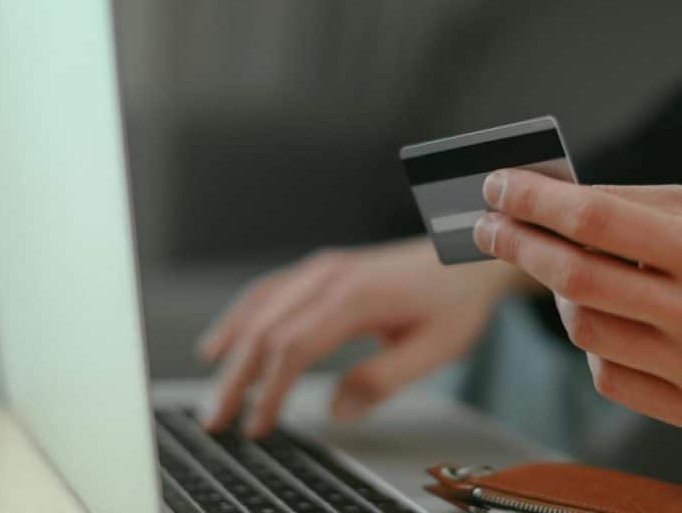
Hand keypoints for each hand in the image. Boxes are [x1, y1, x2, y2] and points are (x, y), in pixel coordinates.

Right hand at [198, 238, 523, 436]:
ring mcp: (324, 268)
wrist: (467, 256)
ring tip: (214, 389)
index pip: (294, 346)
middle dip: (236, 378)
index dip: (269, 390)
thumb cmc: (456, 299)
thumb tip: (337, 409)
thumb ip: (384, 379)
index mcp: (356, 296)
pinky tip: (225, 341)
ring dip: (231, 348)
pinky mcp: (324, 269)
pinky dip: (242, 317)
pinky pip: (270, 290)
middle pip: (266, 327)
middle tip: (217, 420)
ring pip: (260, 305)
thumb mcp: (435, 348)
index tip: (259, 425)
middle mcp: (331, 275)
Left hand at [473, 169, 681, 431]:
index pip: (597, 222)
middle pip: (577, 281)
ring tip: (565, 272)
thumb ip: (620, 204)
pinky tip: (610, 319)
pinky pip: (605, 374)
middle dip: (519, 246)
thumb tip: (539, 203)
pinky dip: (594, 341)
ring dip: (559, 296)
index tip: (498, 188)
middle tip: (488, 227)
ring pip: (583, 331)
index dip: (536, 202)